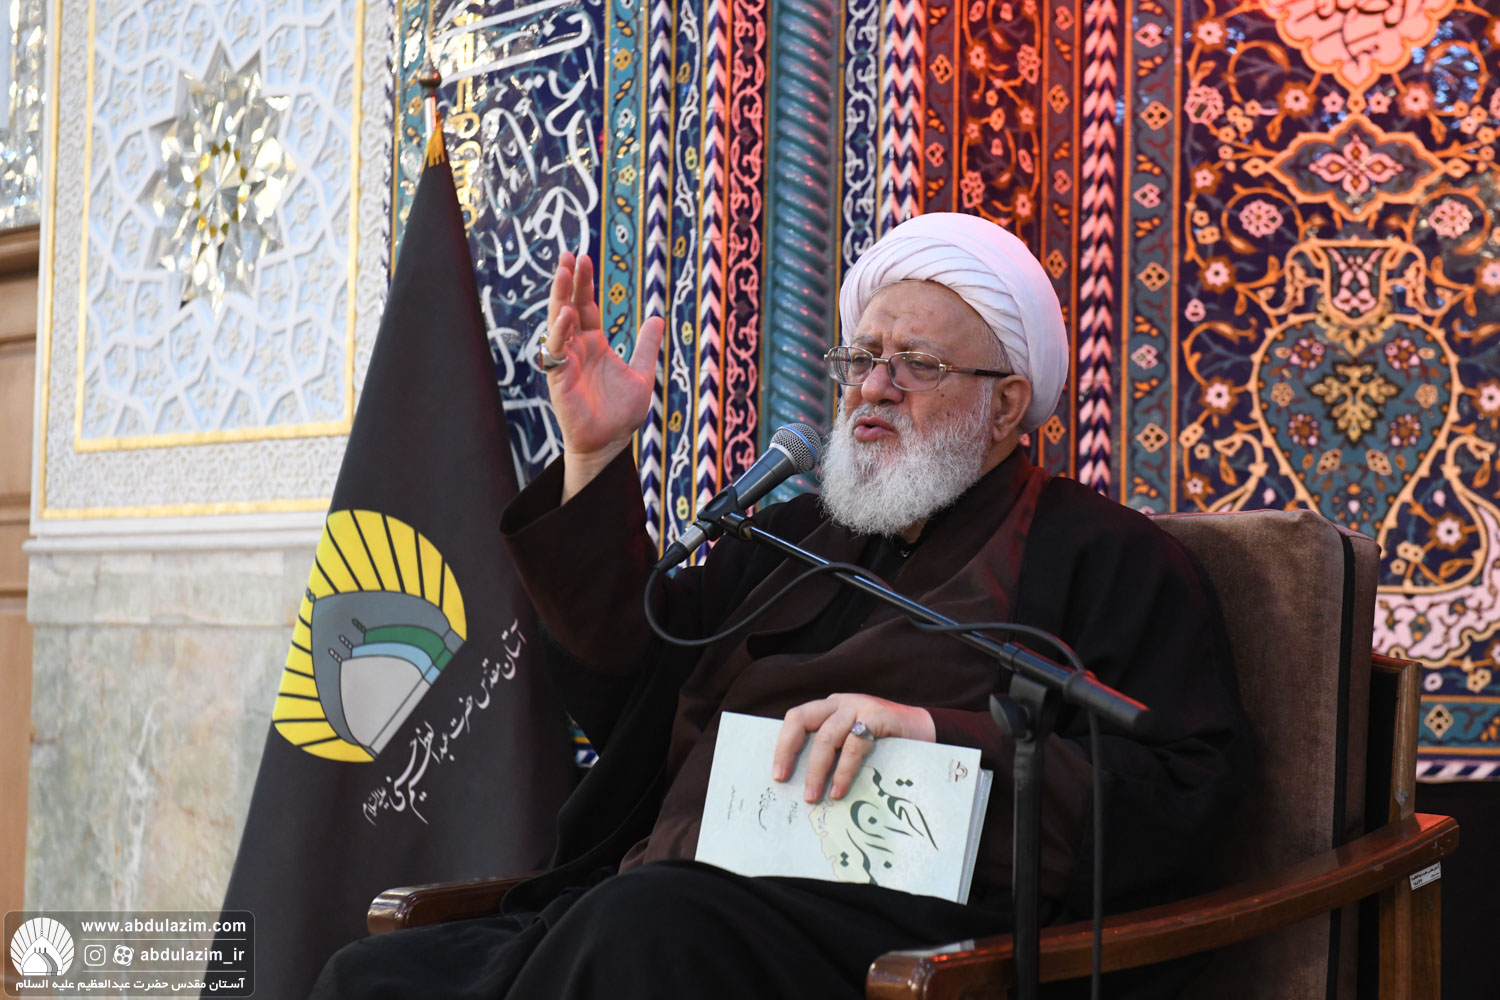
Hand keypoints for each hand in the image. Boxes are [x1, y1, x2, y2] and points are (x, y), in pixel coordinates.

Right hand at [543, 251, 665, 498]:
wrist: (611, 443)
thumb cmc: (622, 413)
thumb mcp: (642, 374)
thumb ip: (647, 347)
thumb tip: (658, 318)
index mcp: (594, 344)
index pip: (587, 306)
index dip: (585, 283)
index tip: (583, 257)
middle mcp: (577, 348)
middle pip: (569, 306)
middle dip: (568, 281)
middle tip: (568, 254)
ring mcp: (566, 361)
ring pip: (557, 322)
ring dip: (559, 297)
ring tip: (563, 271)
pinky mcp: (559, 378)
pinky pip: (556, 350)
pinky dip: (560, 332)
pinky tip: (567, 314)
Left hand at [772, 694, 935, 802]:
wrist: (928, 730)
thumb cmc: (887, 742)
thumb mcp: (855, 741)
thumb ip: (835, 751)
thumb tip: (806, 784)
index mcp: (830, 707)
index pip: (796, 719)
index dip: (783, 745)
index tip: (778, 774)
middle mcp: (840, 702)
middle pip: (801, 719)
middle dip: (787, 750)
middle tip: (784, 779)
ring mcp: (858, 706)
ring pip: (826, 737)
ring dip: (817, 770)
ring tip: (814, 796)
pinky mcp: (876, 716)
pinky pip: (853, 746)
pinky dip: (844, 771)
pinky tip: (840, 790)